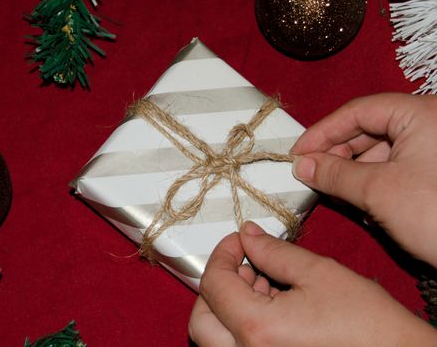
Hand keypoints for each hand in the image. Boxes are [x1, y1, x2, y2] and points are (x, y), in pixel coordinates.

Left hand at [188, 222, 436, 346]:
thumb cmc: (369, 325)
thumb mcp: (319, 274)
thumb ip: (274, 252)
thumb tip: (247, 236)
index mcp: (258, 330)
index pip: (214, 284)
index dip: (223, 253)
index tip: (238, 240)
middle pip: (203, 317)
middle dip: (219, 284)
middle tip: (245, 263)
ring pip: (216, 336)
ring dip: (230, 304)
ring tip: (266, 283)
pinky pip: (238, 346)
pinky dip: (244, 323)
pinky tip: (274, 304)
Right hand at [291, 93, 436, 266]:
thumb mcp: (377, 191)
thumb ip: (334, 173)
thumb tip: (302, 165)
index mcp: (420, 114)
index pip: (358, 111)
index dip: (322, 131)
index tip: (297, 153)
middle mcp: (429, 125)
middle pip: (368, 129)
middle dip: (337, 154)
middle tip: (311, 175)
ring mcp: (434, 150)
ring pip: (380, 152)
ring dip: (353, 173)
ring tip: (335, 195)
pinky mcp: (435, 174)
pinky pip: (395, 168)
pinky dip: (373, 183)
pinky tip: (361, 205)